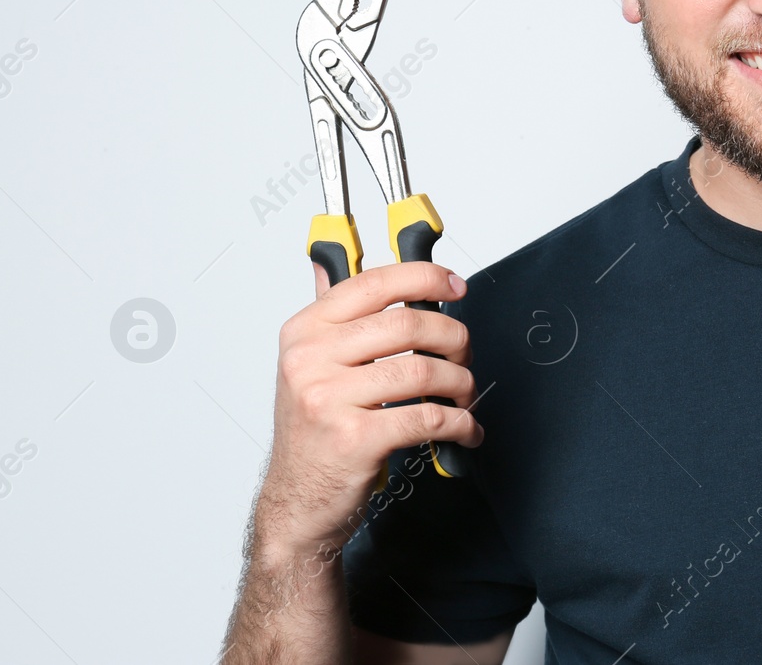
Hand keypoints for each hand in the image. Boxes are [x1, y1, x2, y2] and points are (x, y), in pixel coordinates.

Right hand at [255, 262, 482, 559]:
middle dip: (453, 337)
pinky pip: (428, 418)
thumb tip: (333, 260)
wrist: (296, 502)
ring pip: (424, 371)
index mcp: (305, 332)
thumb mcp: (308, 365)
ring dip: (460, 383)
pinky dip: (459, 423)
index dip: (424, 277)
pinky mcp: (356, 438)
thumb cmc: (312, 433)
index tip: (454, 285)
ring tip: (464, 394)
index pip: (373, 283)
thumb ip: (331, 316)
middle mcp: (311, 360)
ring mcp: (330, 399)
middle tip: (464, 353)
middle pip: (408, 325)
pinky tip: (463, 427)